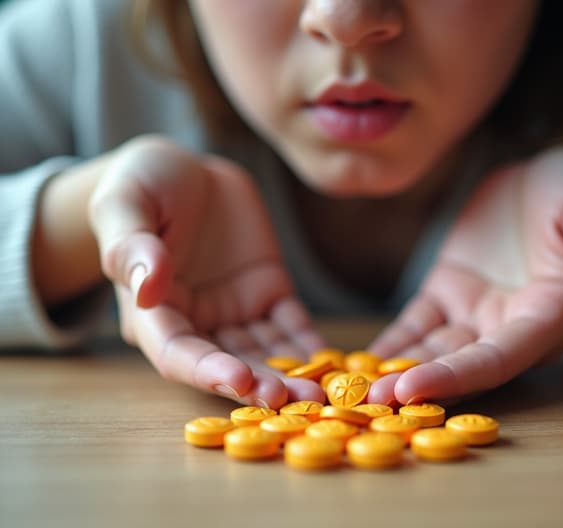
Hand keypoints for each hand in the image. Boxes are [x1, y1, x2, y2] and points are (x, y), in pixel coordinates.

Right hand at [89, 136, 325, 407]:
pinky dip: (312, 344)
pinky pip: (291, 323)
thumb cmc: (143, 183)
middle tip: (298, 400)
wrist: (186, 169)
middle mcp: (197, 321)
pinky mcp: (268, 291)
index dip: (208, 372)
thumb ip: (132, 247)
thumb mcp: (125, 205)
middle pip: (229, 363)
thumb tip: (147, 290)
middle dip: (263, 384)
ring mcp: (236, 310)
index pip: (178, 353)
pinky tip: (338, 364)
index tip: (241, 382)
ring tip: (326, 392)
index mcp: (154, 311)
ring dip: (293, 374)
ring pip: (265, 351)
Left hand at [368, 146, 562, 403]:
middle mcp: (510, 326)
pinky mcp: (447, 294)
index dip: (457, 375)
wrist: (544, 178)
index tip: (410, 388)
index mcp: (550, 315)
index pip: (500, 356)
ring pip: (432, 350)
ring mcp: (474, 313)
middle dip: (413, 384)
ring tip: (347, 389)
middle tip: (363, 401)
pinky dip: (388, 344)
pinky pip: (415, 325)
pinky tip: (351, 362)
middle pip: (460, 365)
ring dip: (392, 370)